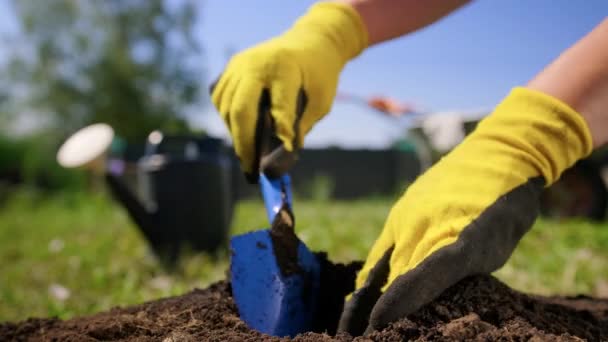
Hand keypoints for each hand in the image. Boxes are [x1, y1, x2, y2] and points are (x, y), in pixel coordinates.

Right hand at [210, 2, 367, 182]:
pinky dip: (228, 119)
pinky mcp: (230, 68)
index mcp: (285, 68)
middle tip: (251, 171)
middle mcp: (256, 63)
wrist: (310, 43)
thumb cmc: (318, 76)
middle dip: (244, 145)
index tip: (278, 162)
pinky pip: (220, 99)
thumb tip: (276, 163)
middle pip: (241, 110)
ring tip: (249, 156)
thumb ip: (300, 128)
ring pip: (226, 108)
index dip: (280, 134)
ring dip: (235, 134)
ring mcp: (239, 64)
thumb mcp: (320, 102)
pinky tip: (242, 132)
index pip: (279, 106)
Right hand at [338, 87, 592, 335]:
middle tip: (358, 336)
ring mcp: (406, 218)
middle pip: (391, 280)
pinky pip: (382, 249)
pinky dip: (372, 275)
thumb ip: (453, 273)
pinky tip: (364, 291)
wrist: (499, 154)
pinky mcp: (401, 213)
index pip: (411, 284)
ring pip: (380, 266)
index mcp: (450, 239)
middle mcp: (420, 227)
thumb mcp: (491, 247)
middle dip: (373, 312)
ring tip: (350, 325)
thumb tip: (420, 300)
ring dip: (364, 297)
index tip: (371, 331)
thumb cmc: (507, 207)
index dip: (389, 310)